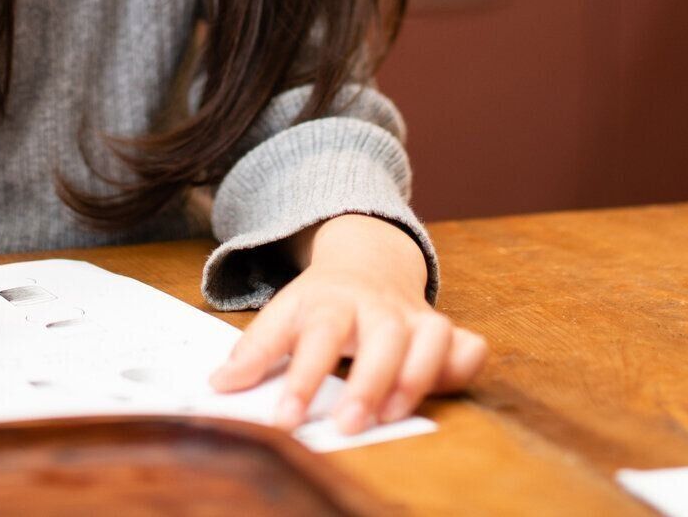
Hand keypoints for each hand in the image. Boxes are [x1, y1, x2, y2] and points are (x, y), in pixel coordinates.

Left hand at [206, 214, 487, 434]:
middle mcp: (378, 305)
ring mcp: (414, 316)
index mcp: (332, 300)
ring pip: (430, 337)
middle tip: (347, 427)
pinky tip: (445, 388)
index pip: (319, 335)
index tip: (285, 419)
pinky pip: (467, 344)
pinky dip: (462, 365)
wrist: (368, 260)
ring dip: (416, 377)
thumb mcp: (285, 312)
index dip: (303, 378)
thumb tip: (219, 386)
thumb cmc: (322, 301)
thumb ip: (256, 350)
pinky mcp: (441, 329)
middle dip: (368, 383)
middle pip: (382, 336)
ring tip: (391, 415)